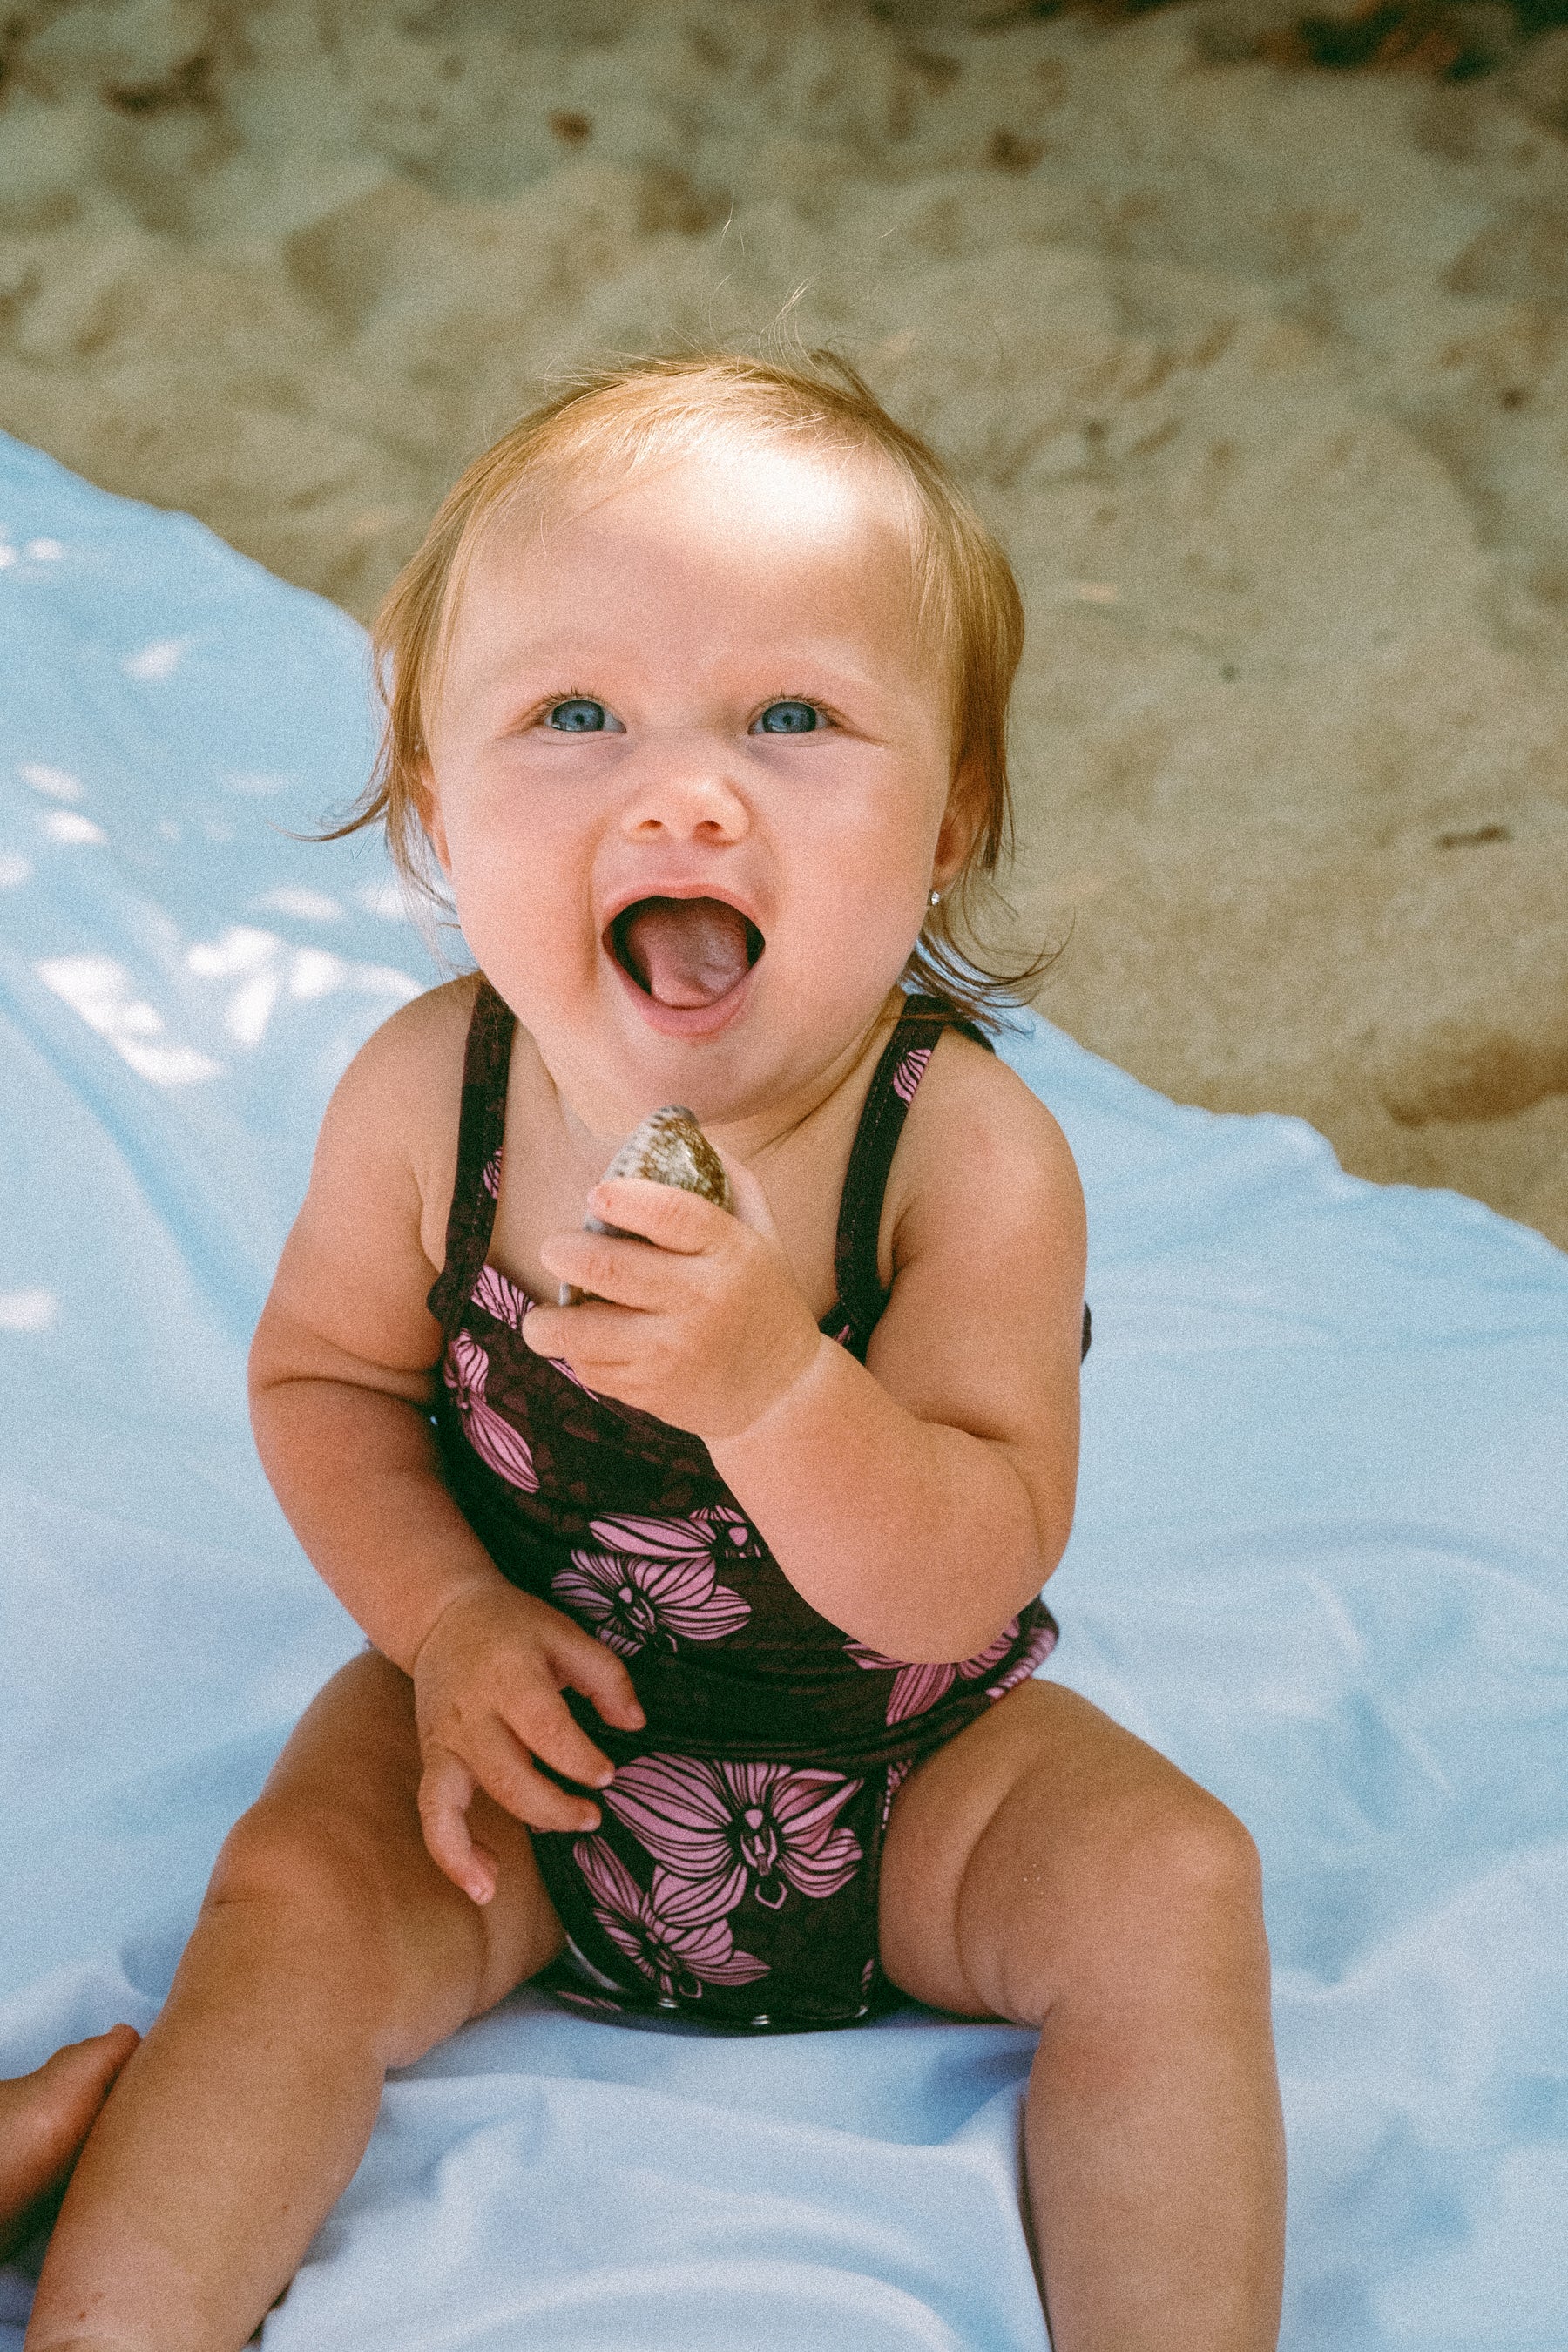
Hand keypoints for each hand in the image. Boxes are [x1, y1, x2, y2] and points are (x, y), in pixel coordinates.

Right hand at [411, 1581, 645, 1902]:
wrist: (444, 1615)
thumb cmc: (515, 1628)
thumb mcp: (567, 1634)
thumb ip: (607, 1677)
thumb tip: (635, 1724)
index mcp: (510, 1675)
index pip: (546, 1729)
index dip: (580, 1761)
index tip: (608, 1776)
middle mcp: (471, 1713)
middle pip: (507, 1776)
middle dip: (553, 1809)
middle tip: (592, 1816)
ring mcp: (444, 1740)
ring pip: (452, 1803)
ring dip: (477, 1848)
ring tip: (500, 1883)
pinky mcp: (432, 1758)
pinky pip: (432, 1813)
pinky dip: (450, 1853)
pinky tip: (481, 1882)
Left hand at [523, 1157, 824, 1442]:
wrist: (780, 1393)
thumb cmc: (760, 1297)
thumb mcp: (762, 1234)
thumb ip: (729, 1178)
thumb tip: (677, 1126)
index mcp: (732, 1252)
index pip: (671, 1212)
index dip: (622, 1197)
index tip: (595, 1194)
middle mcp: (704, 1300)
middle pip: (609, 1268)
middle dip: (563, 1251)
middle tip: (555, 1248)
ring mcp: (676, 1350)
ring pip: (583, 1331)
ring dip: (546, 1322)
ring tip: (543, 1317)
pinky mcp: (654, 1390)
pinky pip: (591, 1368)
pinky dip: (577, 1356)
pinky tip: (586, 1346)